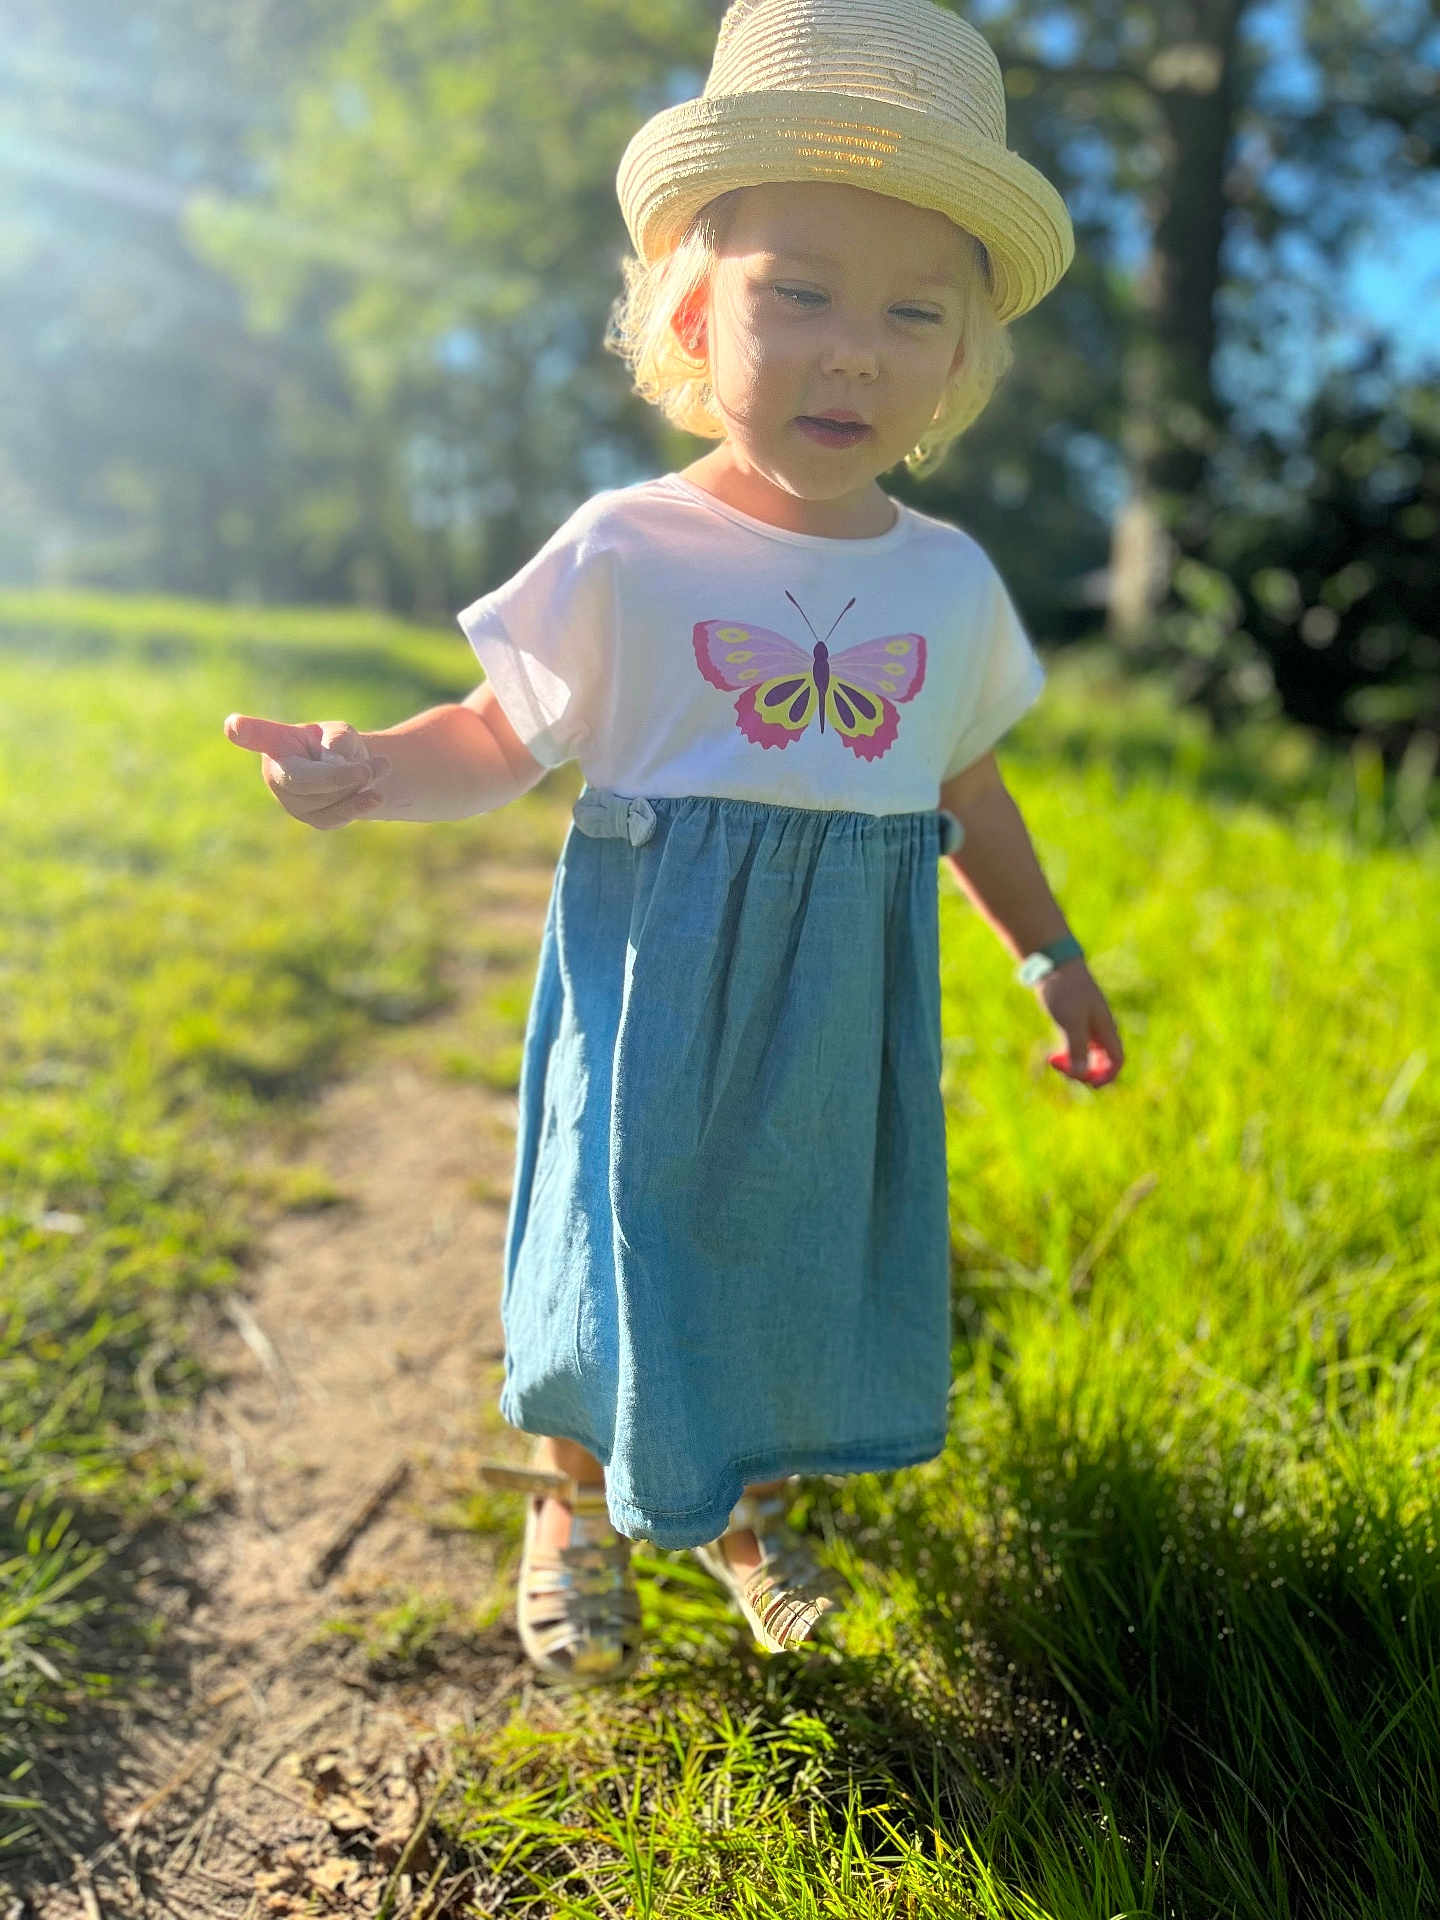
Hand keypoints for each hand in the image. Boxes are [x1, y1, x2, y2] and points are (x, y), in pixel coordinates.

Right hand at [223, 714, 389, 829]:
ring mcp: (290, 801)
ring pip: (325, 800)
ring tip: (381, 767)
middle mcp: (276, 773)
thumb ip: (338, 742)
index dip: (247, 732)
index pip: (259, 736)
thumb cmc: (338, 746)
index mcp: (277, 742)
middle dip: (339, 777)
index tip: (233, 725)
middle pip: (301, 781)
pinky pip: (335, 817)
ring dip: (358, 785)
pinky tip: (374, 795)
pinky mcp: (311, 819)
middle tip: (372, 767)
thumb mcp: (341, 733)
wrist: (353, 772)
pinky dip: (359, 804)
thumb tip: (334, 766)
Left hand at [1034, 960, 1123, 1086]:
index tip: (1090, 1084)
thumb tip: (1081, 1074)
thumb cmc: (1065, 990)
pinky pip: (1075, 1047)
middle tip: (1061, 1068)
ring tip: (1053, 1061)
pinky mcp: (1072, 1021)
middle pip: (1101, 1062)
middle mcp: (1099, 1029)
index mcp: (1105, 1028)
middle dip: (1084, 1072)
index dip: (1107, 1076)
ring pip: (1086, 1056)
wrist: (1053, 963)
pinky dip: (1066, 1055)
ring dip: (1073, 1065)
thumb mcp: (1071, 1021)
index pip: (1117, 1060)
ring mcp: (1086, 1025)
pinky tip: (1052, 1056)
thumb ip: (1077, 1048)